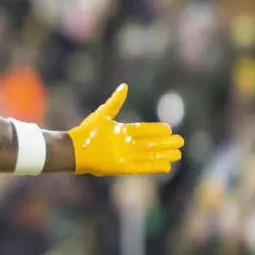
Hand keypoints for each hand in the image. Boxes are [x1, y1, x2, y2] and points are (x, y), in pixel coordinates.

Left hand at [68, 84, 183, 175]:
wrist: (75, 149)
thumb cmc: (86, 132)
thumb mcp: (103, 114)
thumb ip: (115, 102)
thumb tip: (124, 86)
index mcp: (122, 132)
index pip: (144, 130)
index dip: (156, 130)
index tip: (169, 129)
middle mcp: (126, 145)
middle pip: (150, 144)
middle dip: (165, 144)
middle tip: (180, 142)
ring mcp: (125, 156)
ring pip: (149, 156)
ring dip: (163, 155)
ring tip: (177, 155)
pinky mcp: (122, 167)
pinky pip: (141, 167)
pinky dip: (154, 167)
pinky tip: (166, 167)